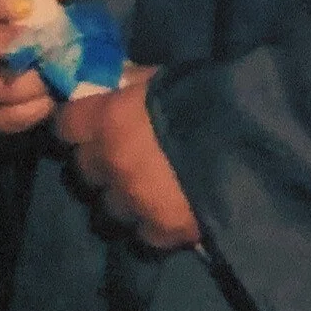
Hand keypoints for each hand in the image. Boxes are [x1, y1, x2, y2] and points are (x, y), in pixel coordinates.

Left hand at [54, 67, 200, 249]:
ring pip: (107, 209)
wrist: (245, 136)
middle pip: (82, 170)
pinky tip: (168, 210)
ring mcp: (132, 202)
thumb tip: (118, 85)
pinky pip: (141, 234)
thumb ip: (132, 86)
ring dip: (121, 197)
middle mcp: (110, 164)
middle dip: (98, 162)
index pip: (65, 125)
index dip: (76, 124)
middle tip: (119, 155)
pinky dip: (150, 223)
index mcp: (108, 119)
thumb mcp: (161, 77)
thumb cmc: (203, 94)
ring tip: (144, 189)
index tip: (86, 122)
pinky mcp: (159, 230)